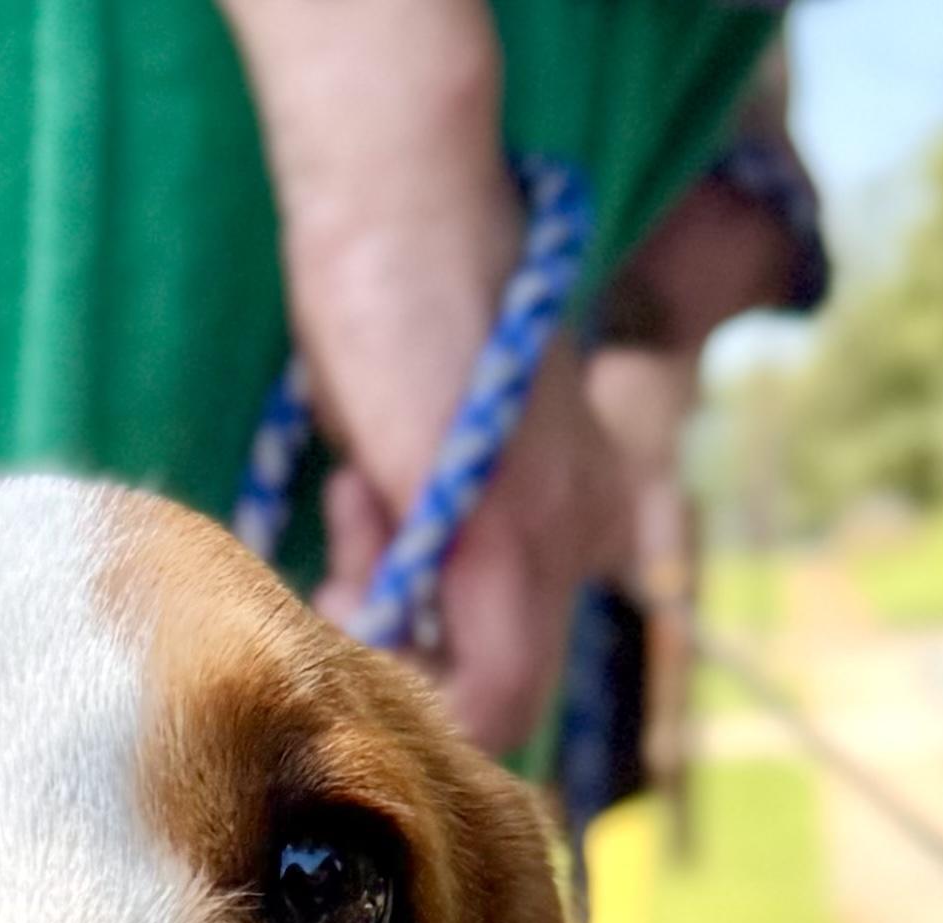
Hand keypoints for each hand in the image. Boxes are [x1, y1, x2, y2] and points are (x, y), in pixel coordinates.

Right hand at [220, 0, 621, 751]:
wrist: (399, 201)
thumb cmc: (387, 303)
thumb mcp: (413, 451)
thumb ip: (420, 534)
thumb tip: (385, 612)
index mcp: (575, 511)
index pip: (513, 664)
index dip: (424, 654)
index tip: (362, 567)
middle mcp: (588, 534)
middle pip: (503, 690)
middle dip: (404, 646)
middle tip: (353, 528)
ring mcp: (562, 543)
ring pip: (494, 700)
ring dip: (389, 628)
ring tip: (355, 493)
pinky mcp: (515, 542)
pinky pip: (481, 688)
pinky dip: (393, 639)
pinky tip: (355, 502)